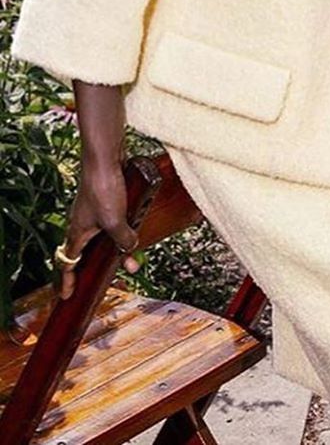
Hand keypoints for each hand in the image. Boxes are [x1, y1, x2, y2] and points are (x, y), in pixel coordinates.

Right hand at [56, 160, 139, 299]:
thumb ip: (123, 238)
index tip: (68, 295)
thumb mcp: (115, 220)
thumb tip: (131, 248)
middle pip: (92, 252)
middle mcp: (83, 224)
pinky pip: (115, 220)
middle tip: (128, 269)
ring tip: (138, 252)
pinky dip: (124, 227)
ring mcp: (95, 212)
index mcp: (77, 233)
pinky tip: (138, 225)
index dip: (68, 281)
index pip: (68, 264)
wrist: (106, 157)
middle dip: (109, 264)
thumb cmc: (103, 188)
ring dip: (121, 245)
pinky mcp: (107, 199)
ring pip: (106, 236)